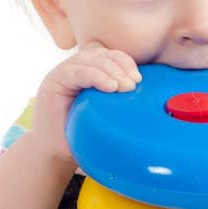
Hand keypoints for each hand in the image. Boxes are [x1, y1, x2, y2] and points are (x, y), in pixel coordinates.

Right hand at [30, 41, 141, 168]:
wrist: (54, 154)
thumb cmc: (82, 137)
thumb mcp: (106, 118)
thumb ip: (122, 108)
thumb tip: (154, 112)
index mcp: (90, 72)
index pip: (109, 56)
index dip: (126, 62)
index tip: (139, 79)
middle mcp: (75, 68)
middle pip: (102, 54)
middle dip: (121, 65)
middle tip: (134, 84)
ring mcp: (63, 73)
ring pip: (90, 59)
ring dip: (111, 70)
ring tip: (124, 87)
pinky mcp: (53, 81)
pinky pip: (77, 71)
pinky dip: (95, 76)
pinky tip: (110, 86)